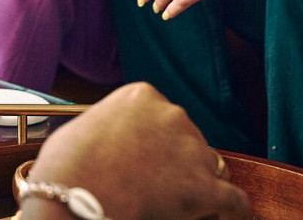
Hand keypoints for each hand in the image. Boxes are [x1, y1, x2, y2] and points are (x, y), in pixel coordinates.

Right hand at [24, 83, 249, 219]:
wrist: (73, 194)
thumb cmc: (68, 164)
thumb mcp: (86, 124)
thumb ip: (113, 125)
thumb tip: (117, 139)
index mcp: (142, 95)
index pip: (164, 116)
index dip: (158, 140)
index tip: (150, 156)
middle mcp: (172, 114)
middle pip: (189, 139)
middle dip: (178, 161)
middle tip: (156, 184)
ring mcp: (191, 149)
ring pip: (209, 168)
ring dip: (196, 183)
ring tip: (175, 203)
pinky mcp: (204, 187)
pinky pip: (234, 202)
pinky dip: (234, 212)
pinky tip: (232, 218)